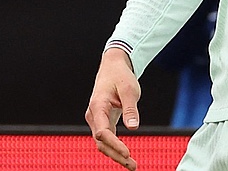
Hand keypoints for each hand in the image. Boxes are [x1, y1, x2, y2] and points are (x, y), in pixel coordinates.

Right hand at [84, 48, 140, 170]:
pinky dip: (115, 148)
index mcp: (98, 107)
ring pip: (103, 143)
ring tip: (132, 165)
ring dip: (116, 154)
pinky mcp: (102, 121)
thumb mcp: (129, 89)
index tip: (127, 153)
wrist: (113, 67)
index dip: (114, 144)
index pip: (102, 132)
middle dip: (116, 155)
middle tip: (133, 166)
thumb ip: (130, 109)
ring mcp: (96, 120)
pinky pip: (107, 138)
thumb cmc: (121, 76)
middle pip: (101, 142)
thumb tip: (134, 128)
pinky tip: (126, 156)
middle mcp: (93, 116)